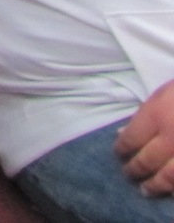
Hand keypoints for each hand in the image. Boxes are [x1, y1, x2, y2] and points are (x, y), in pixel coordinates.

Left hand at [118, 80, 173, 195]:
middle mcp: (172, 139)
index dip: (122, 148)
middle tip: (129, 174)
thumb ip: (144, 115)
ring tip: (147, 190)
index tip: (118, 152)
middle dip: (135, 169)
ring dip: (156, 186)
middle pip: (147, 161)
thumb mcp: (163, 94)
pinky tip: (172, 194)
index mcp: (157, 116)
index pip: (131, 139)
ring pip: (169, 178)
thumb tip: (122, 133)